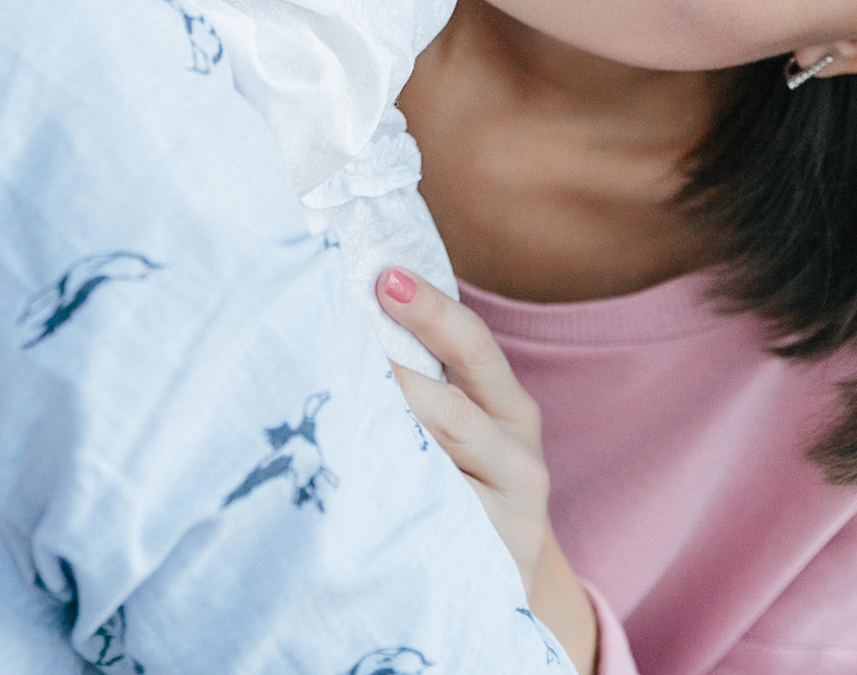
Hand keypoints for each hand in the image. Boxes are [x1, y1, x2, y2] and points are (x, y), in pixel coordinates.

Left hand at [380, 269, 599, 673]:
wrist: (509, 580)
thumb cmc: (464, 481)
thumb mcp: (467, 425)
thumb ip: (430, 376)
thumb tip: (360, 303)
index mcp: (512, 409)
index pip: (473, 346)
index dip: (430, 309)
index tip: (382, 277)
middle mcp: (519, 459)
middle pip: (452, 409)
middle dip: (395, 371)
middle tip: (347, 329)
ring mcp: (508, 517)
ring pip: (437, 470)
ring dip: (385, 439)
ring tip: (337, 409)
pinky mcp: (487, 563)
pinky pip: (431, 527)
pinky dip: (391, 505)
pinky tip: (351, 488)